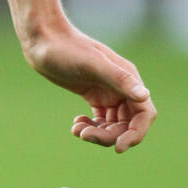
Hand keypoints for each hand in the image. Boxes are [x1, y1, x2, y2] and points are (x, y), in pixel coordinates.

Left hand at [22, 23, 155, 152]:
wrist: (43, 40)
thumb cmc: (67, 48)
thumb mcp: (92, 64)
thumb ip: (119, 79)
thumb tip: (144, 95)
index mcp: (128, 78)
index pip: (144, 114)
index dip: (136, 134)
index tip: (118, 148)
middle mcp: (121, 87)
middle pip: (127, 124)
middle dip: (109, 136)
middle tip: (85, 136)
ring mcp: (107, 92)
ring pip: (113, 125)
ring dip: (98, 134)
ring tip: (77, 130)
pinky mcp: (93, 95)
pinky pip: (100, 121)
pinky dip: (90, 127)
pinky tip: (75, 124)